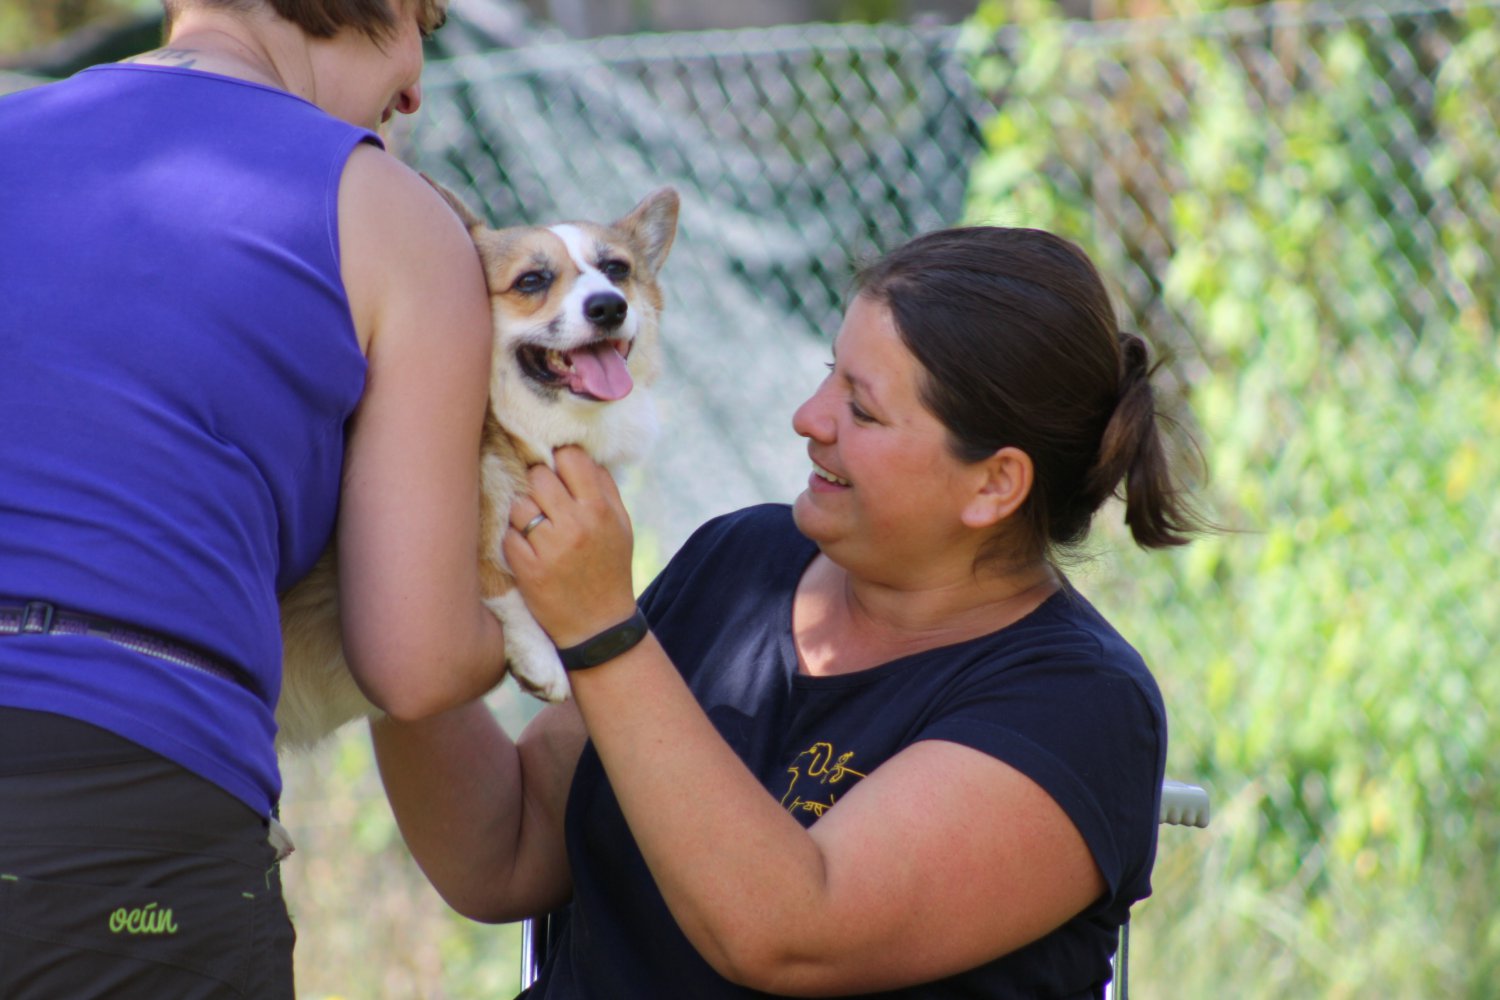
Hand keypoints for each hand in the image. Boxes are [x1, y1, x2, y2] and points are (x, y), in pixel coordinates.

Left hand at [502, 446, 638, 647]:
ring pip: (519, 504)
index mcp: (600, 510)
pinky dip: (515, 540)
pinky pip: (509, 535)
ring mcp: (550, 548)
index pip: (571, 458)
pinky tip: (529, 549)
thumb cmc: (610, 568)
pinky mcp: (528, 569)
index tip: (560, 471)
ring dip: (524, 513)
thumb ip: (605, 488)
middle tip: (545, 501)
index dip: (562, 461)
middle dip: (540, 486)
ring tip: (536, 527)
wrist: (599, 625)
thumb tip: (580, 455)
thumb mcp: (622, 526)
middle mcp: (575, 525)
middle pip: (539, 476)